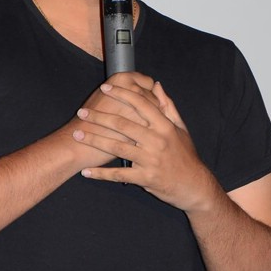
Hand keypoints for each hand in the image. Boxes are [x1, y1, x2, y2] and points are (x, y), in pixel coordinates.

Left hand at [72, 74, 215, 211]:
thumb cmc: (185, 155)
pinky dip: (102, 174)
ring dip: (94, 141)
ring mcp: (150, 160)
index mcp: (165, 126)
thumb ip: (167, 106)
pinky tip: (86, 172)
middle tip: (82, 112)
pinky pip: (119, 174)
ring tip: (77, 135)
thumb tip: (156, 85)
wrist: (193, 185)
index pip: (141, 103)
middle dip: (99, 117)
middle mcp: (157, 140)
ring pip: (117, 147)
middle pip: (123, 124)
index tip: (105, 88)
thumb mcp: (180, 129)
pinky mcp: (145, 178)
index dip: (122, 94)